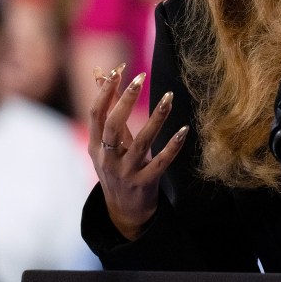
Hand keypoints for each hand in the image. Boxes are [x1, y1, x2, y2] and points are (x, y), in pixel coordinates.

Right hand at [88, 64, 186, 240]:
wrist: (123, 211)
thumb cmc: (115, 167)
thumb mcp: (105, 142)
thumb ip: (106, 108)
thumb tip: (98, 72)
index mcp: (96, 146)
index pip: (96, 114)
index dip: (105, 91)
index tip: (118, 70)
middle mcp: (107, 158)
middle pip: (113, 125)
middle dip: (126, 100)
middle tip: (141, 78)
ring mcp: (126, 172)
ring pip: (141, 142)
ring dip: (156, 118)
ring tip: (169, 97)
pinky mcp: (144, 183)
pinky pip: (161, 162)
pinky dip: (173, 146)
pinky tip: (184, 130)